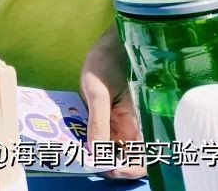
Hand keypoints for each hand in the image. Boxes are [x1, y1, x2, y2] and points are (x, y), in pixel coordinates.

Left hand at [80, 27, 145, 179]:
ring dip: (99, 154)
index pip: (138, 162)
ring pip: (114, 150)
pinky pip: (106, 136)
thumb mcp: (97, 94)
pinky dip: (94, 141)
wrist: (109, 46)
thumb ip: (98, 124)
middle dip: (107, 164)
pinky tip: (79, 137)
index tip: (102, 168)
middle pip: (126, 160)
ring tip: (79, 150)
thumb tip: (96, 153)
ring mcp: (122, 125)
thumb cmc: (106, 65)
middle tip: (84, 159)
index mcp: (134, 126)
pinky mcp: (112, 118)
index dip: (123, 171)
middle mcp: (132, 130)